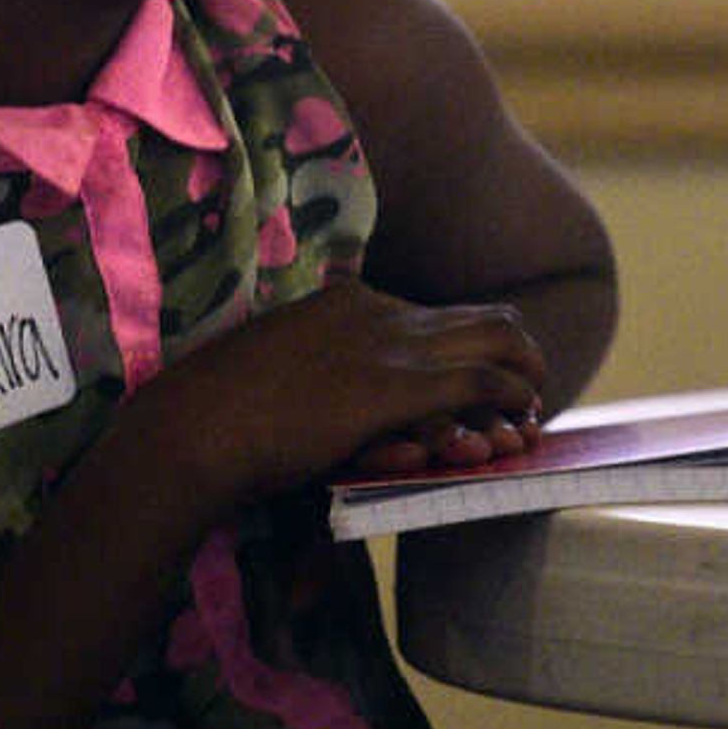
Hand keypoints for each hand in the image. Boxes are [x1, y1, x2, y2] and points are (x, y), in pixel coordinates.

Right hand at [128, 277, 548, 513]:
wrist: (193, 427)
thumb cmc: (216, 411)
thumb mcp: (275, 371)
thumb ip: (315, 371)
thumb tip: (339, 401)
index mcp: (347, 301)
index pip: (433, 315)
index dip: (468, 347)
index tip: (480, 377)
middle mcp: (378, 311)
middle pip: (479, 318)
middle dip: (516, 353)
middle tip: (530, 389)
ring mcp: (389, 345)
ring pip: (494, 343)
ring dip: (524, 377)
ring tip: (534, 410)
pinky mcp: (395, 385)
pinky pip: (478, 382)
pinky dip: (509, 398)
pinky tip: (520, 421)